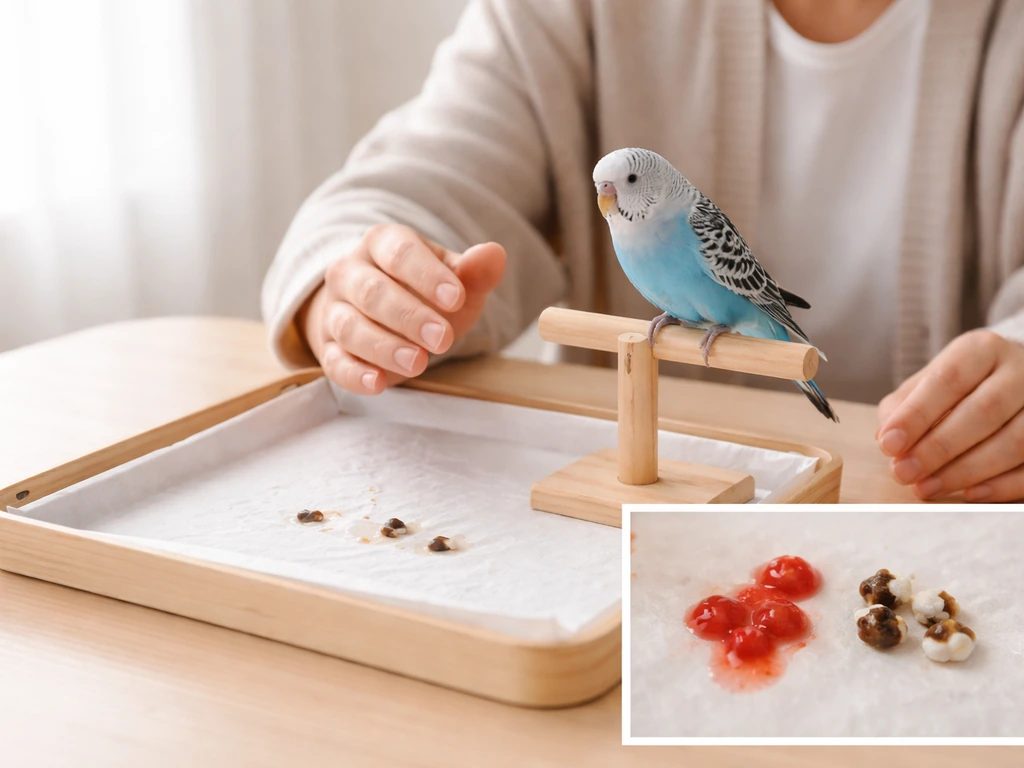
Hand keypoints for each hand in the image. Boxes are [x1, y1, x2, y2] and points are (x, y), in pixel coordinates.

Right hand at [300, 224, 505, 393]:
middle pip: (372, 291)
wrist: (386, 316)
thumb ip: (474, 271)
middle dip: (408, 316)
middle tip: (442, 339)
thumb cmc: (425, 294)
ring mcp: (335, 310)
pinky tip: (377, 383)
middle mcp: (350, 272)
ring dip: (384, 347)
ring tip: (418, 363)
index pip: (400, 252)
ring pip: (350, 327)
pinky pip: (334, 361)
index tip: (455, 298)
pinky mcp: (328, 348)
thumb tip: (494, 254)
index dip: (427, 275)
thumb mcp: (454, 282)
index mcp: (382, 243)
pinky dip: (353, 374)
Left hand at [876, 330, 1023, 500]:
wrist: (1013, 382)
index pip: (949, 380)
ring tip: (927, 487)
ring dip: (966, 471)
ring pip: (1015, 441)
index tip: (889, 444)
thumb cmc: (961, 387)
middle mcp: (1021, 370)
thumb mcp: (928, 385)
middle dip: (938, 448)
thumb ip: (903, 408)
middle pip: (984, 411)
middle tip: (904, 473)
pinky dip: (1002, 485)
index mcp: (983, 350)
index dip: (917, 415)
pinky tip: (969, 494)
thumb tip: (888, 439)